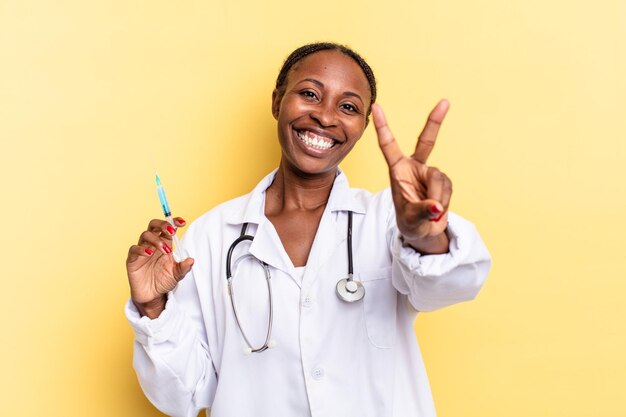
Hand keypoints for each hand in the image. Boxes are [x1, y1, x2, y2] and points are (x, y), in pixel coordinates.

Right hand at [126, 217, 193, 317]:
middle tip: (171, 231)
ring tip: (165, 250)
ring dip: (156, 240)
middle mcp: (152, 244)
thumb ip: (183, 267)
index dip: (174, 222)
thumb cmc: (163, 281)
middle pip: (153, 225)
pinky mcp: (132, 260)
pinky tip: (149, 253)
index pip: (168, 228)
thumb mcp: (177, 275)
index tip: (182, 222)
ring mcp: (142, 251)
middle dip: (162, 224)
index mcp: (165, 244)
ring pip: (145, 235)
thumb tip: (191, 260)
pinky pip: (134, 249)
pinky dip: (141, 249)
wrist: (152, 296)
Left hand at [372, 100, 452, 253]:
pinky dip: (443, 201)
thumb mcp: (410, 220)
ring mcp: (430, 173)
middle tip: (445, 102)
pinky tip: (437, 209)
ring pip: (440, 179)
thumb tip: (436, 208)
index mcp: (397, 170)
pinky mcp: (443, 181)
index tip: (377, 106)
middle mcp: (414, 167)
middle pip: (427, 141)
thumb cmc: (410, 222)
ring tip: (430, 212)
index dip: (383, 126)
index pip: (388, 145)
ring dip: (437, 198)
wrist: (423, 230)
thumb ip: (421, 212)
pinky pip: (447, 188)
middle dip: (436, 121)